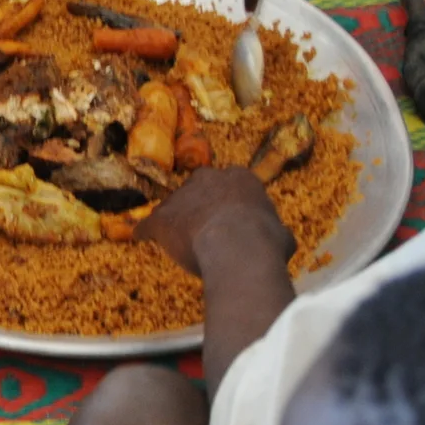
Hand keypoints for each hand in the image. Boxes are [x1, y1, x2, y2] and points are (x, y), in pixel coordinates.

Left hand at [137, 167, 293, 277]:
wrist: (237, 246)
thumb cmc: (265, 240)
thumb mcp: (282, 234)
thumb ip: (275, 230)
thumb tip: (280, 237)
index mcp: (240, 178)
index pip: (231, 183)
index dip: (230, 201)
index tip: (232, 216)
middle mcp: (207, 178)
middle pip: (198, 187)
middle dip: (200, 203)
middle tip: (205, 225)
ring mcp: (180, 196)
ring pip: (174, 205)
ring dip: (176, 219)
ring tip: (178, 238)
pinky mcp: (161, 217)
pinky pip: (148, 225)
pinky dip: (146, 232)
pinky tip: (142, 238)